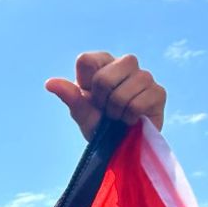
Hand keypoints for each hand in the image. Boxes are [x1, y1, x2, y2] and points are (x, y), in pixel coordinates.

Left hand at [46, 51, 165, 139]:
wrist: (122, 146)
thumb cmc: (100, 124)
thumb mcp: (81, 113)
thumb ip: (69, 96)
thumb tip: (49, 83)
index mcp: (103, 63)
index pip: (86, 60)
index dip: (86, 86)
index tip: (92, 98)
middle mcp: (125, 63)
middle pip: (104, 77)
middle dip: (102, 101)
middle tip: (107, 110)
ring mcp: (144, 76)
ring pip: (122, 91)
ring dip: (116, 111)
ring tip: (120, 116)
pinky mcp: (158, 92)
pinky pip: (137, 104)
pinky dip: (130, 117)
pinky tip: (132, 120)